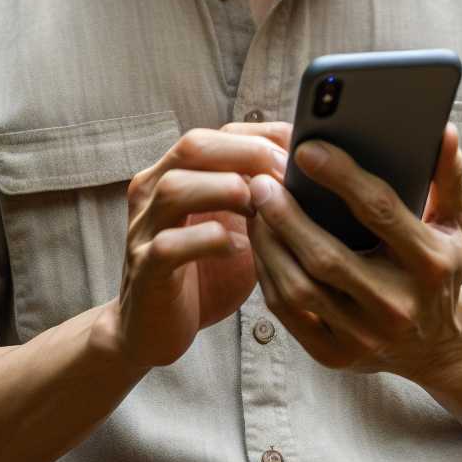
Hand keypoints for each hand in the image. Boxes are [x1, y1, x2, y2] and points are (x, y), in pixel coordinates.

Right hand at [104, 120, 292, 369]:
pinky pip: (170, 245)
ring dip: (227, 191)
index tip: (300, 152)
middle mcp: (153, 193)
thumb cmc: (204, 272)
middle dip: (247, 154)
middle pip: (193, 146)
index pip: (218, 133)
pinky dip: (209, 241)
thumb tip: (316, 174)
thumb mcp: (237, 226)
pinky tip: (240, 249)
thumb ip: (260, 197)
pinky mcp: (146, 270)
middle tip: (286, 176)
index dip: (262, 136)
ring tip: (262, 208)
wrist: (153, 328)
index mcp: (176, 173)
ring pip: (175, 188)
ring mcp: (145, 231)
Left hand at [245, 122, 461, 379]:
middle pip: (327, 257)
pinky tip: (261, 242)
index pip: (380, 212)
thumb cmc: (441, 269)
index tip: (306, 149)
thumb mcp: (456, 223)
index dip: (341, 177)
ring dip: (269, 243)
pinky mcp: (335, 355)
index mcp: (430, 264)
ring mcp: (364, 336)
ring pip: (299, 287)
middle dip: (287, 215)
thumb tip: (442, 129)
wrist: (438, 346)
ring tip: (255, 207)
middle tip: (261, 180)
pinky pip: (288, 312)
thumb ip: (449, 175)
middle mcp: (397, 306)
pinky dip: (268, 273)